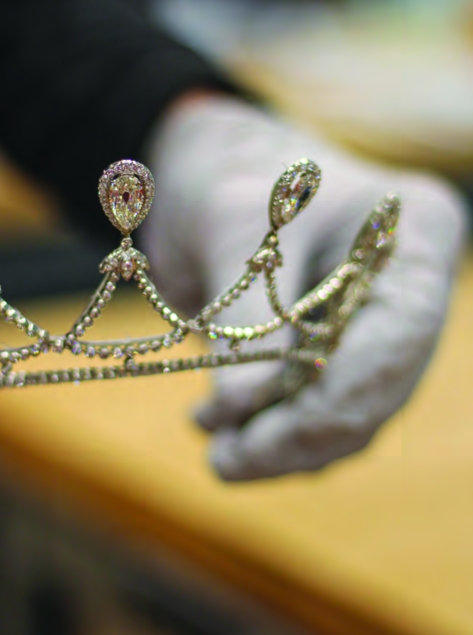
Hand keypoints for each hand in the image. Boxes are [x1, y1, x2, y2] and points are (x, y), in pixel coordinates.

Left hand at [143, 95, 466, 479]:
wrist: (219, 171)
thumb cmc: (231, 178)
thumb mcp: (233, 229)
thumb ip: (242, 315)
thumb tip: (239, 407)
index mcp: (415, 236)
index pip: (393, 343)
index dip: (326, 406)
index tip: (251, 443)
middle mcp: (410, 289)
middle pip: (374, 392)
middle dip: (296, 439)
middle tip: (224, 462)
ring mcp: (382, 325)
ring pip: (351, 415)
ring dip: (283, 446)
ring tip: (218, 452)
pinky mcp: (346, 349)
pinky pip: (324, 408)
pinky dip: (279, 431)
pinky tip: (229, 432)